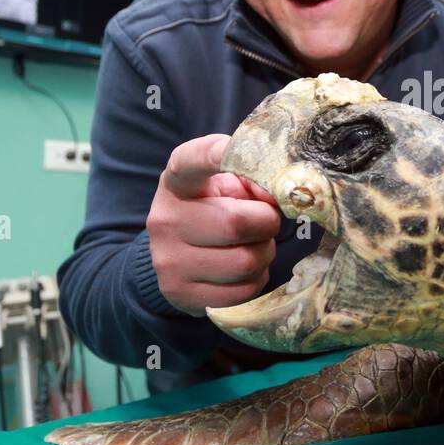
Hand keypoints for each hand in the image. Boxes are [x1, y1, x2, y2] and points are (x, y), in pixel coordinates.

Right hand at [145, 134, 281, 315]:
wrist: (177, 255)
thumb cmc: (212, 209)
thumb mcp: (226, 184)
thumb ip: (252, 179)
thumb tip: (278, 196)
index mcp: (177, 182)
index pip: (189, 162)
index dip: (210, 155)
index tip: (225, 151)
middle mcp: (164, 219)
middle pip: (235, 223)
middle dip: (266, 223)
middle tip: (266, 222)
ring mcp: (168, 260)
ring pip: (244, 262)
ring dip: (264, 254)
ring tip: (256, 246)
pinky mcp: (180, 293)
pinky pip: (242, 291)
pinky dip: (255, 279)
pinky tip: (245, 269)